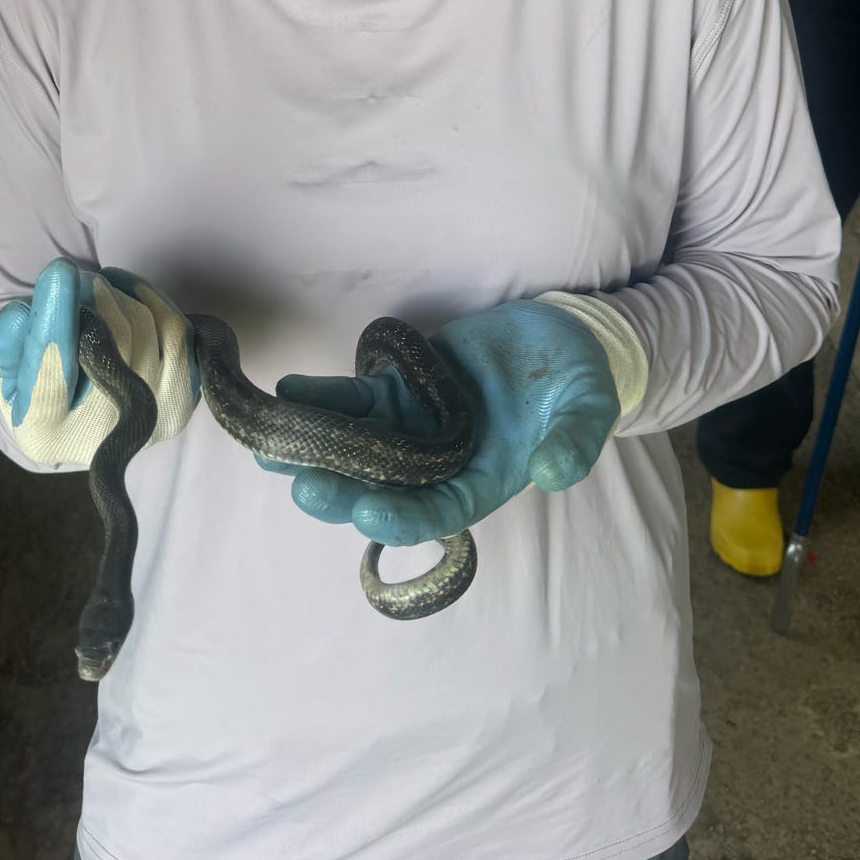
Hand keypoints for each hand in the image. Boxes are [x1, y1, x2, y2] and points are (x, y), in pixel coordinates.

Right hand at [0, 258, 198, 462]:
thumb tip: (23, 312)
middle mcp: (100, 438)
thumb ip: (6, 339)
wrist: (82, 410)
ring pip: (145, 328)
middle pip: (109, 343)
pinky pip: (177, 331)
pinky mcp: (181, 400)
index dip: (56, 321)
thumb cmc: (37, 378)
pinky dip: (150, 300)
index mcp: (43, 433)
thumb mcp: (6, 364)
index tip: (58, 271)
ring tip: (95, 288)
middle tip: (76, 277)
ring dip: (118, 294)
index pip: (50, 377)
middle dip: (93, 293)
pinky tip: (125, 295)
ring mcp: (148, 423)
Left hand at [270, 299, 619, 544]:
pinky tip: (290, 393)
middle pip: (380, 488)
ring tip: (271, 448)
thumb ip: (575, 442)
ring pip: (355, 448)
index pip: (435, 513)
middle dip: (340, 491)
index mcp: (481, 484)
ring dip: (314, 449)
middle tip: (303, 485)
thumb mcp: (588, 410)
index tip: (368, 511)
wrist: (557, 341)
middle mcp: (437, 467)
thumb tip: (554, 473)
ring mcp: (412, 429)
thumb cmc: (576, 384)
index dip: (402, 517)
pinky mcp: (397, 393)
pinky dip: (322, 399)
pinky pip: (353, 401)